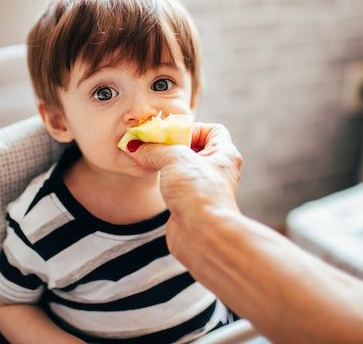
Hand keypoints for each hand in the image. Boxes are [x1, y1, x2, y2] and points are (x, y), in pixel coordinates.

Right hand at [127, 123, 242, 253]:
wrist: (202, 234)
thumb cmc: (199, 193)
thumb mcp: (174, 158)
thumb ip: (155, 149)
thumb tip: (137, 148)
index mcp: (225, 154)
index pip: (213, 130)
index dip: (192, 128)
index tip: (172, 134)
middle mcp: (218, 171)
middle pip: (196, 148)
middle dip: (174, 146)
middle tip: (154, 146)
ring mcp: (204, 189)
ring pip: (184, 169)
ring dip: (167, 164)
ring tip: (149, 161)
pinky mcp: (191, 206)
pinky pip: (177, 187)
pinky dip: (165, 182)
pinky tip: (154, 181)